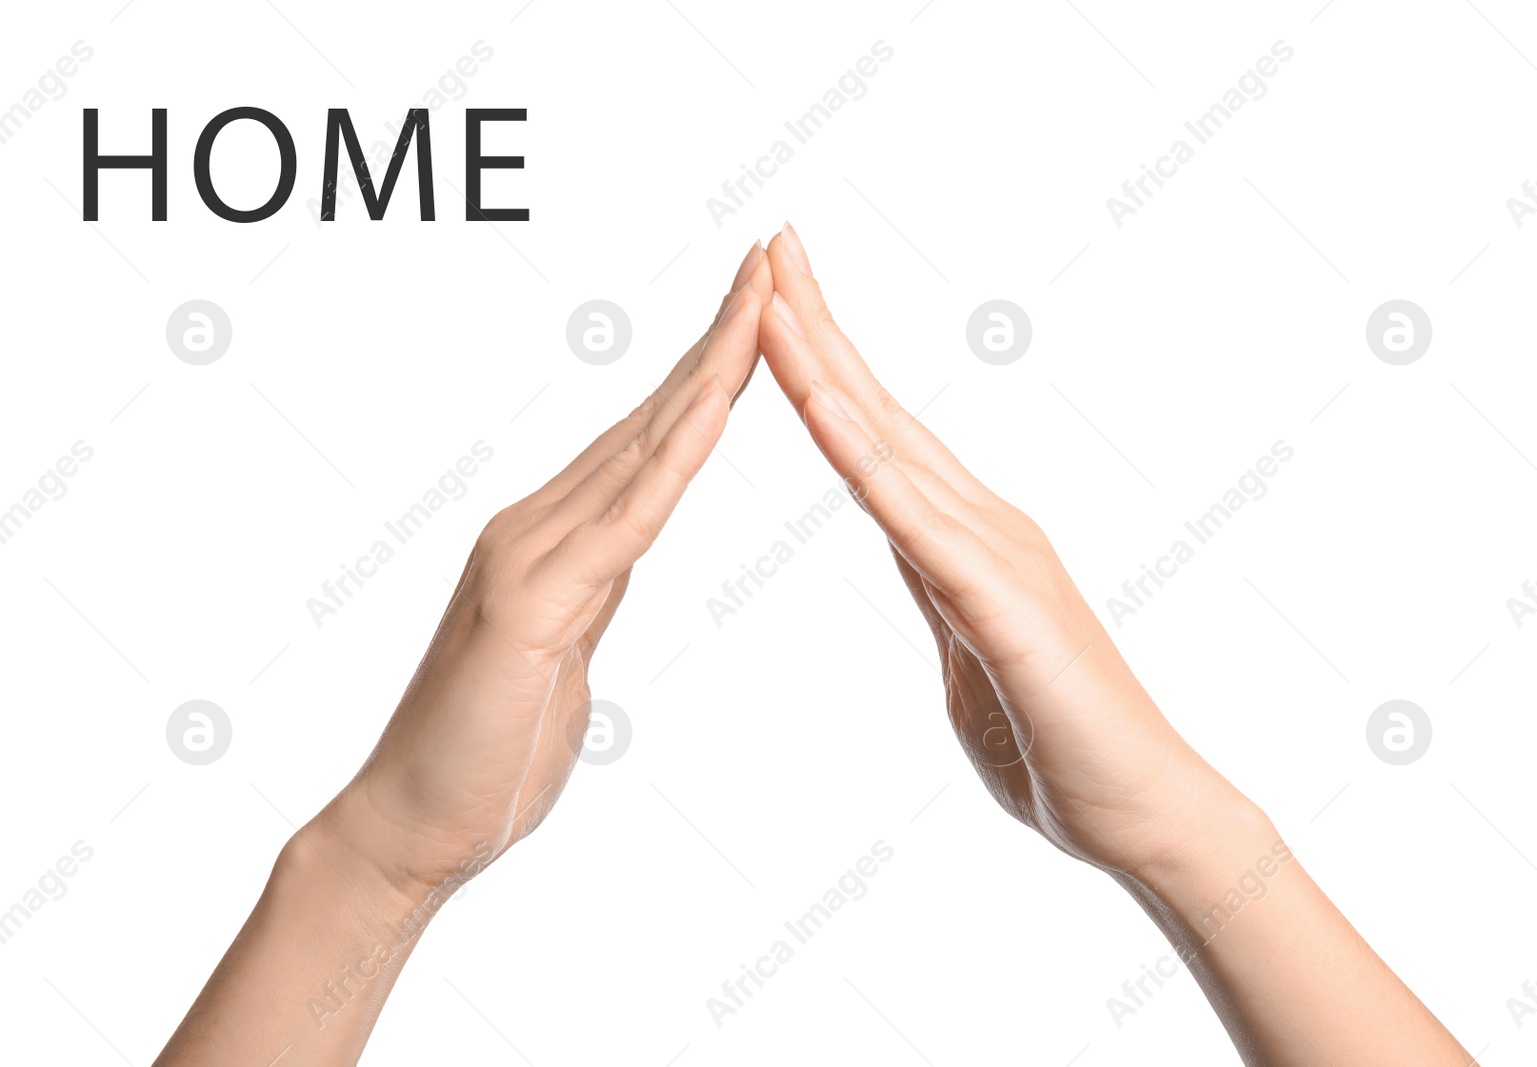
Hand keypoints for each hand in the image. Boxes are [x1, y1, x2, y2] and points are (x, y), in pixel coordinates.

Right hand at [319, 242, 772, 898]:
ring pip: (641, 449)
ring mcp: (530, 557)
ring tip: (761, 298)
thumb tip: (620, 555)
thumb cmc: (489, 753)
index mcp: (557, 537)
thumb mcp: (563, 653)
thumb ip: (589, 591)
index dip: (708, 368)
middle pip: (651, 416)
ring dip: (710, 370)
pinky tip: (716, 411)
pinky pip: (622, 523)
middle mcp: (539, 524)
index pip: (650, 437)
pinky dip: (674, 462)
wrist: (411, 828)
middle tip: (771, 257)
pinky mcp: (528, 607)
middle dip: (719, 337)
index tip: (761, 308)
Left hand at [756, 225, 1246, 877]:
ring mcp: (997, 555)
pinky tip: (819, 405)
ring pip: (890, 445)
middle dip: (819, 322)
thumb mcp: (970, 656)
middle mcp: (983, 524)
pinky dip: (861, 457)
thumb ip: (942, 595)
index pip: (876, 434)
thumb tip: (914, 557)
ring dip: (826, 364)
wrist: (1144, 816)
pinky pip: (915, 521)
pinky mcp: (1003, 605)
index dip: (825, 362)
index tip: (775, 297)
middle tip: (770, 237)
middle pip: (879, 409)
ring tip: (774, 289)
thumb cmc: (1058, 748)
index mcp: (965, 539)